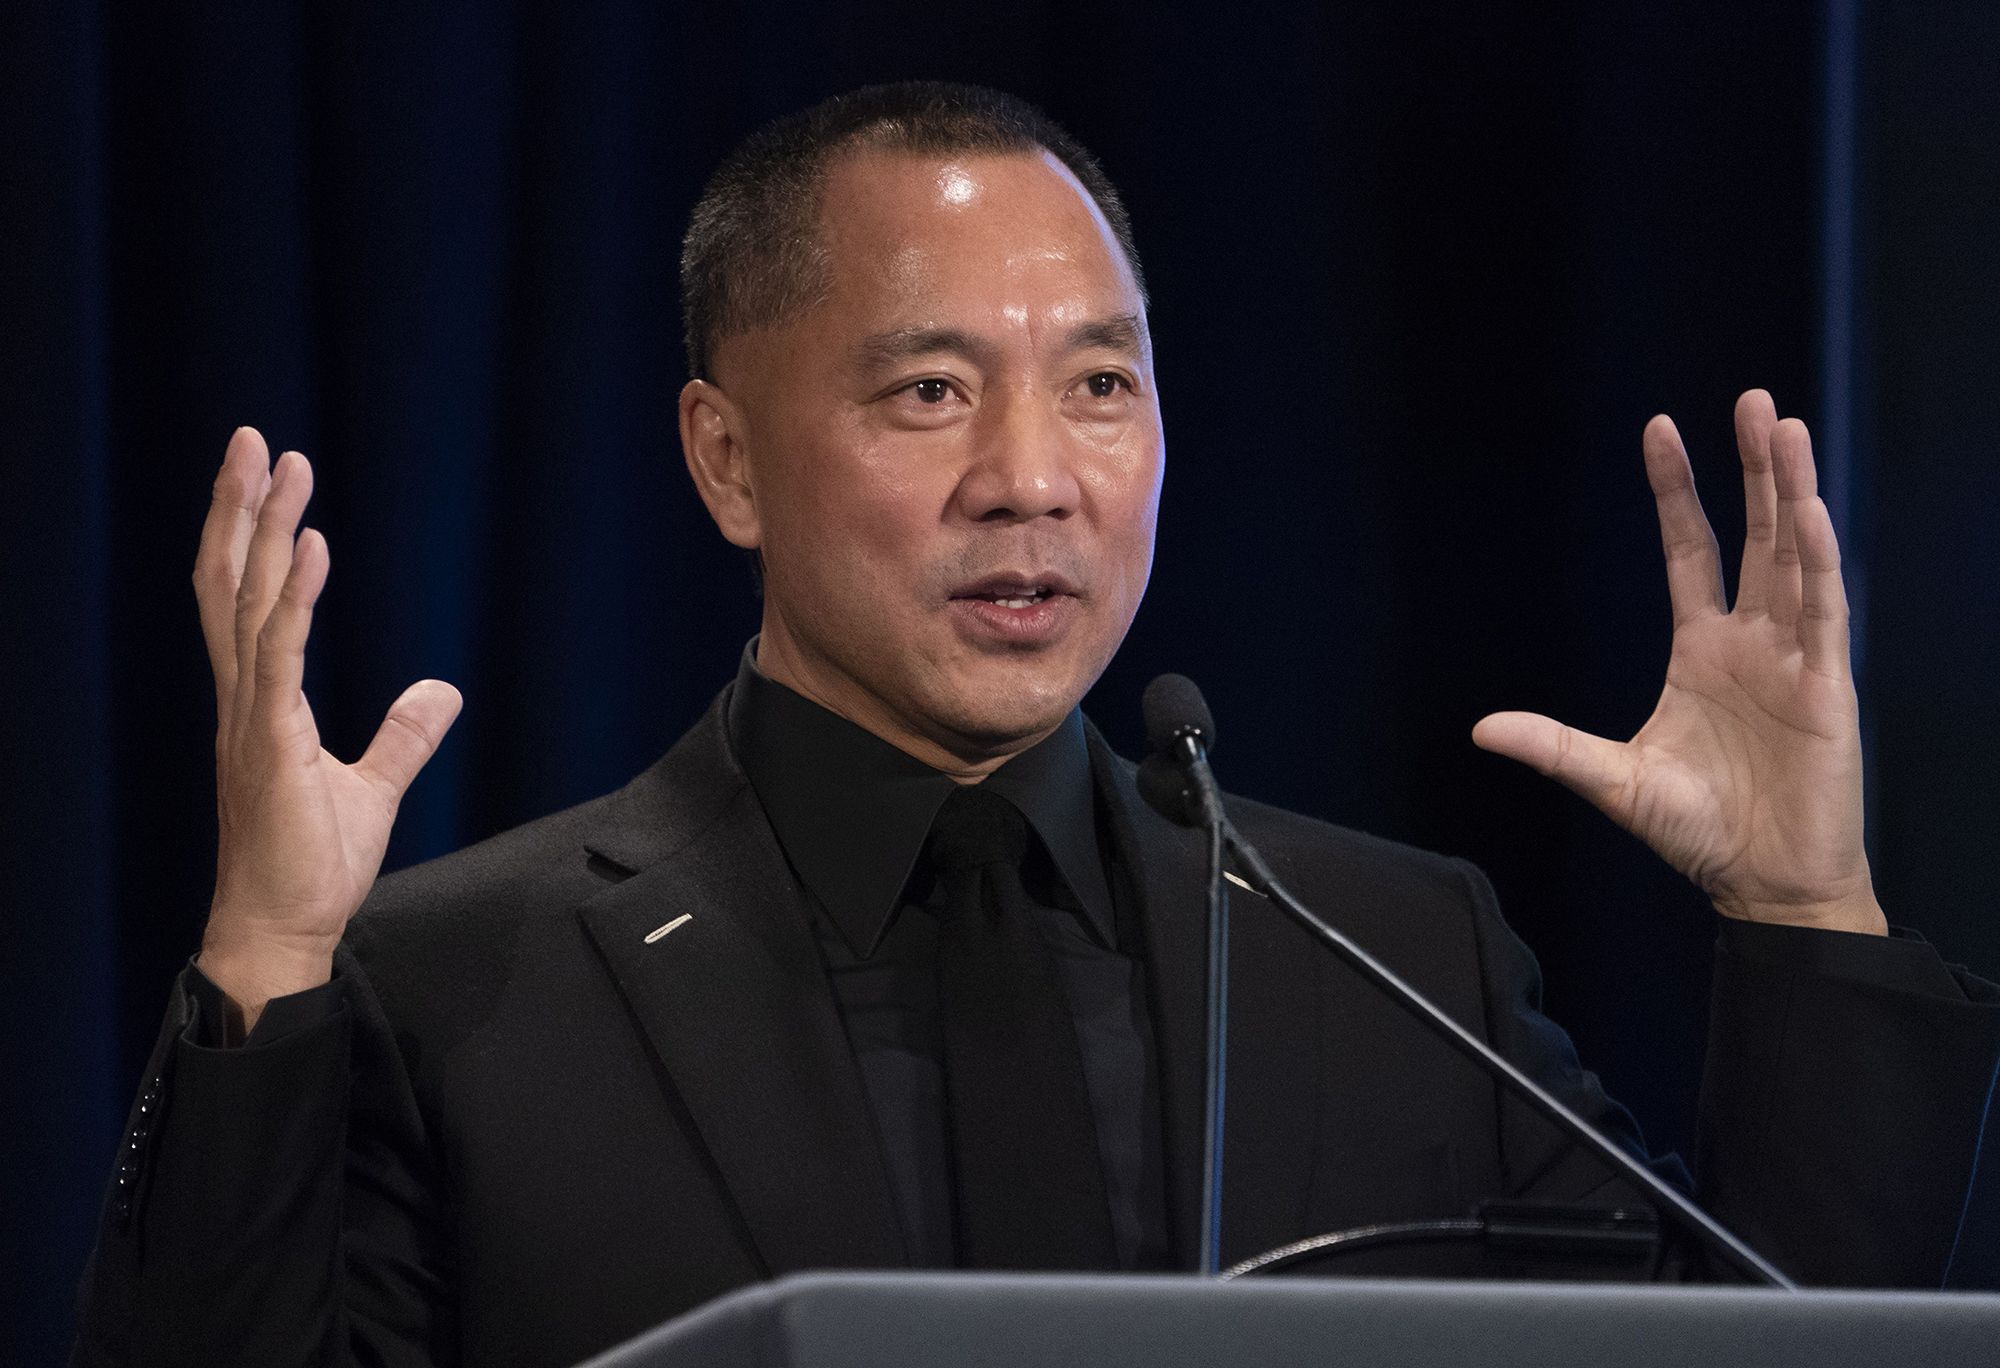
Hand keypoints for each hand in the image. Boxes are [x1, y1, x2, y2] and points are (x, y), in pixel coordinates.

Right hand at [194, 428, 462, 1029]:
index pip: (244, 600)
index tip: (263, 475)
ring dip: (262, 531)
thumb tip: (442, 691)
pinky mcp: (267, 744)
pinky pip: (277, 656)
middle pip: (231, 584)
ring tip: (280, 466)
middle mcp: (244, 698)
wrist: (280, 931)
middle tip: (252, 438)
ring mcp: (250, 718)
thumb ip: (403, 736)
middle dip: (241, 509)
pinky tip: (309, 547)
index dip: (249, 536)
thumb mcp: (372, 787)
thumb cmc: (310, 866)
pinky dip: (292, 599)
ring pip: (246, 604)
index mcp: (260, 702)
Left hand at [1471, 391, 1883, 935]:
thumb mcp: (1613, 780)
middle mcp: (1750, 641)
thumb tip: (1480, 727)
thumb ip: (1553, 745)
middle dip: (1752, 469)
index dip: (1678, 492)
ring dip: (1791, 491)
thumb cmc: (1698, 831)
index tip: (1660, 429)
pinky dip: (1817, 561)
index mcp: (1701, 651)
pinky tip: (1807, 512)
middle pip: (1753, 535)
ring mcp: (1793, 658)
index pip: (1691, 551)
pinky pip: (1824, 611)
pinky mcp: (1827, 687)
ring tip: (1786, 428)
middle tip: (1751, 401)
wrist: (1762, 884)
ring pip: (1795, 556)